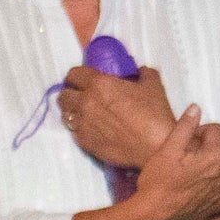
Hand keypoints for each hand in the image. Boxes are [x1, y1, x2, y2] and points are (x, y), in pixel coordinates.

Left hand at [57, 65, 174, 168]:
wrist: (155, 148)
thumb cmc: (154, 115)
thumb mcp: (153, 86)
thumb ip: (144, 74)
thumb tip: (140, 72)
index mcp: (99, 84)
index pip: (74, 74)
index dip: (78, 76)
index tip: (85, 80)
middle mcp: (85, 102)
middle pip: (64, 94)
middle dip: (72, 93)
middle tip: (83, 96)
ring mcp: (83, 124)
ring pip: (65, 114)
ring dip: (73, 111)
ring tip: (86, 114)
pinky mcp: (84, 142)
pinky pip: (74, 132)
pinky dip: (80, 129)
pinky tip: (93, 130)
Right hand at [133, 106, 219, 219]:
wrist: (153, 216)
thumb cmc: (157, 182)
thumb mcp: (167, 150)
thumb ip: (184, 127)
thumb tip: (197, 108)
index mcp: (213, 156)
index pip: (217, 130)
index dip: (203, 128)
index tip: (191, 135)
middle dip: (218, 138)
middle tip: (201, 144)